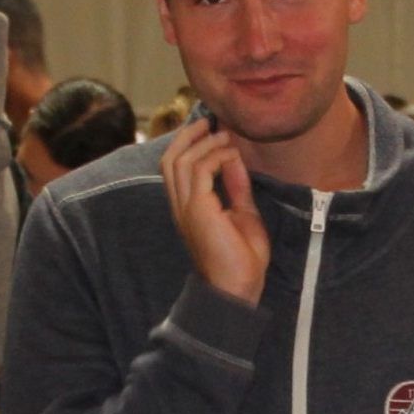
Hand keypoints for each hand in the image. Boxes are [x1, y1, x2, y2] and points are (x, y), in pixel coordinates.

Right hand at [162, 120, 270, 303]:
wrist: (237, 290)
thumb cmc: (241, 261)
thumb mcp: (243, 215)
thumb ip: (236, 188)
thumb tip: (234, 160)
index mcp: (188, 208)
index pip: (176, 168)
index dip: (189, 145)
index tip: (213, 132)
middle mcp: (181, 206)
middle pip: (170, 158)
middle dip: (188, 136)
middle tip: (210, 123)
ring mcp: (186, 208)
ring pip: (180, 160)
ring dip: (204, 143)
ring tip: (224, 136)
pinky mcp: (197, 209)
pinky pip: (199, 170)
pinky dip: (215, 157)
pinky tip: (231, 157)